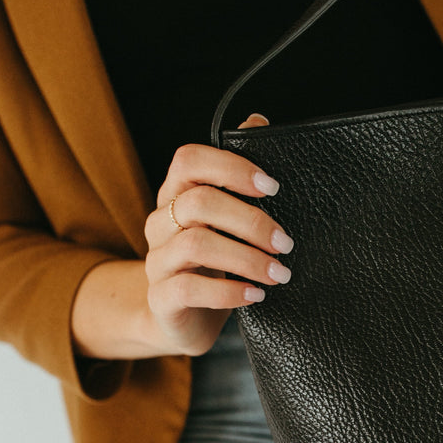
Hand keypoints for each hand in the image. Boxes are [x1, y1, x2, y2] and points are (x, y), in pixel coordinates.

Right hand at [143, 113, 294, 356]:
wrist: (184, 320)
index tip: (272, 187)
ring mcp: (156, 260)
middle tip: (286, 242)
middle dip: (251, 220)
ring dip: (246, 258)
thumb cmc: (215, 263)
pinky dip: (229, 292)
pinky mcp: (160, 298)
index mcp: (177, 194)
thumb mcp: (228, 219)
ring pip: (195, 244)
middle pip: (199, 202)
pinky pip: (189, 288)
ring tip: (279, 272)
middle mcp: (160, 222)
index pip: (189, 160)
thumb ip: (239, 175)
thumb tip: (258, 122)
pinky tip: (256, 295)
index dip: (231, 167)